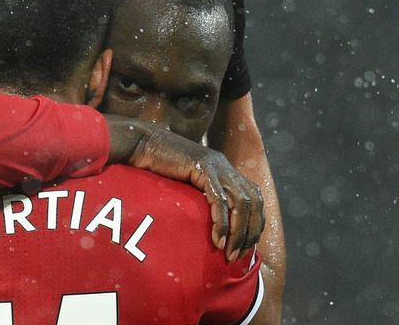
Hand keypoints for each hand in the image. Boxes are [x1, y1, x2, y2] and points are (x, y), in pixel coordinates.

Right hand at [110, 117, 263, 260]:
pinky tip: (218, 240)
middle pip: (254, 202)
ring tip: (230, 253)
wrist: (142, 144)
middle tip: (240, 255)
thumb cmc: (158, 167)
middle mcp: (226, 167)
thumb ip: (199, 196)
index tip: (246, 246)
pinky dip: (222, 223)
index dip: (255, 223)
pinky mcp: (202, 168)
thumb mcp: (185, 183)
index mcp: (226, 170)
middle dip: (251, 232)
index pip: (255, 198)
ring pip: (241, 202)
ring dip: (239, 232)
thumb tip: (205, 223)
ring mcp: (216, 166)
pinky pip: (219, 200)